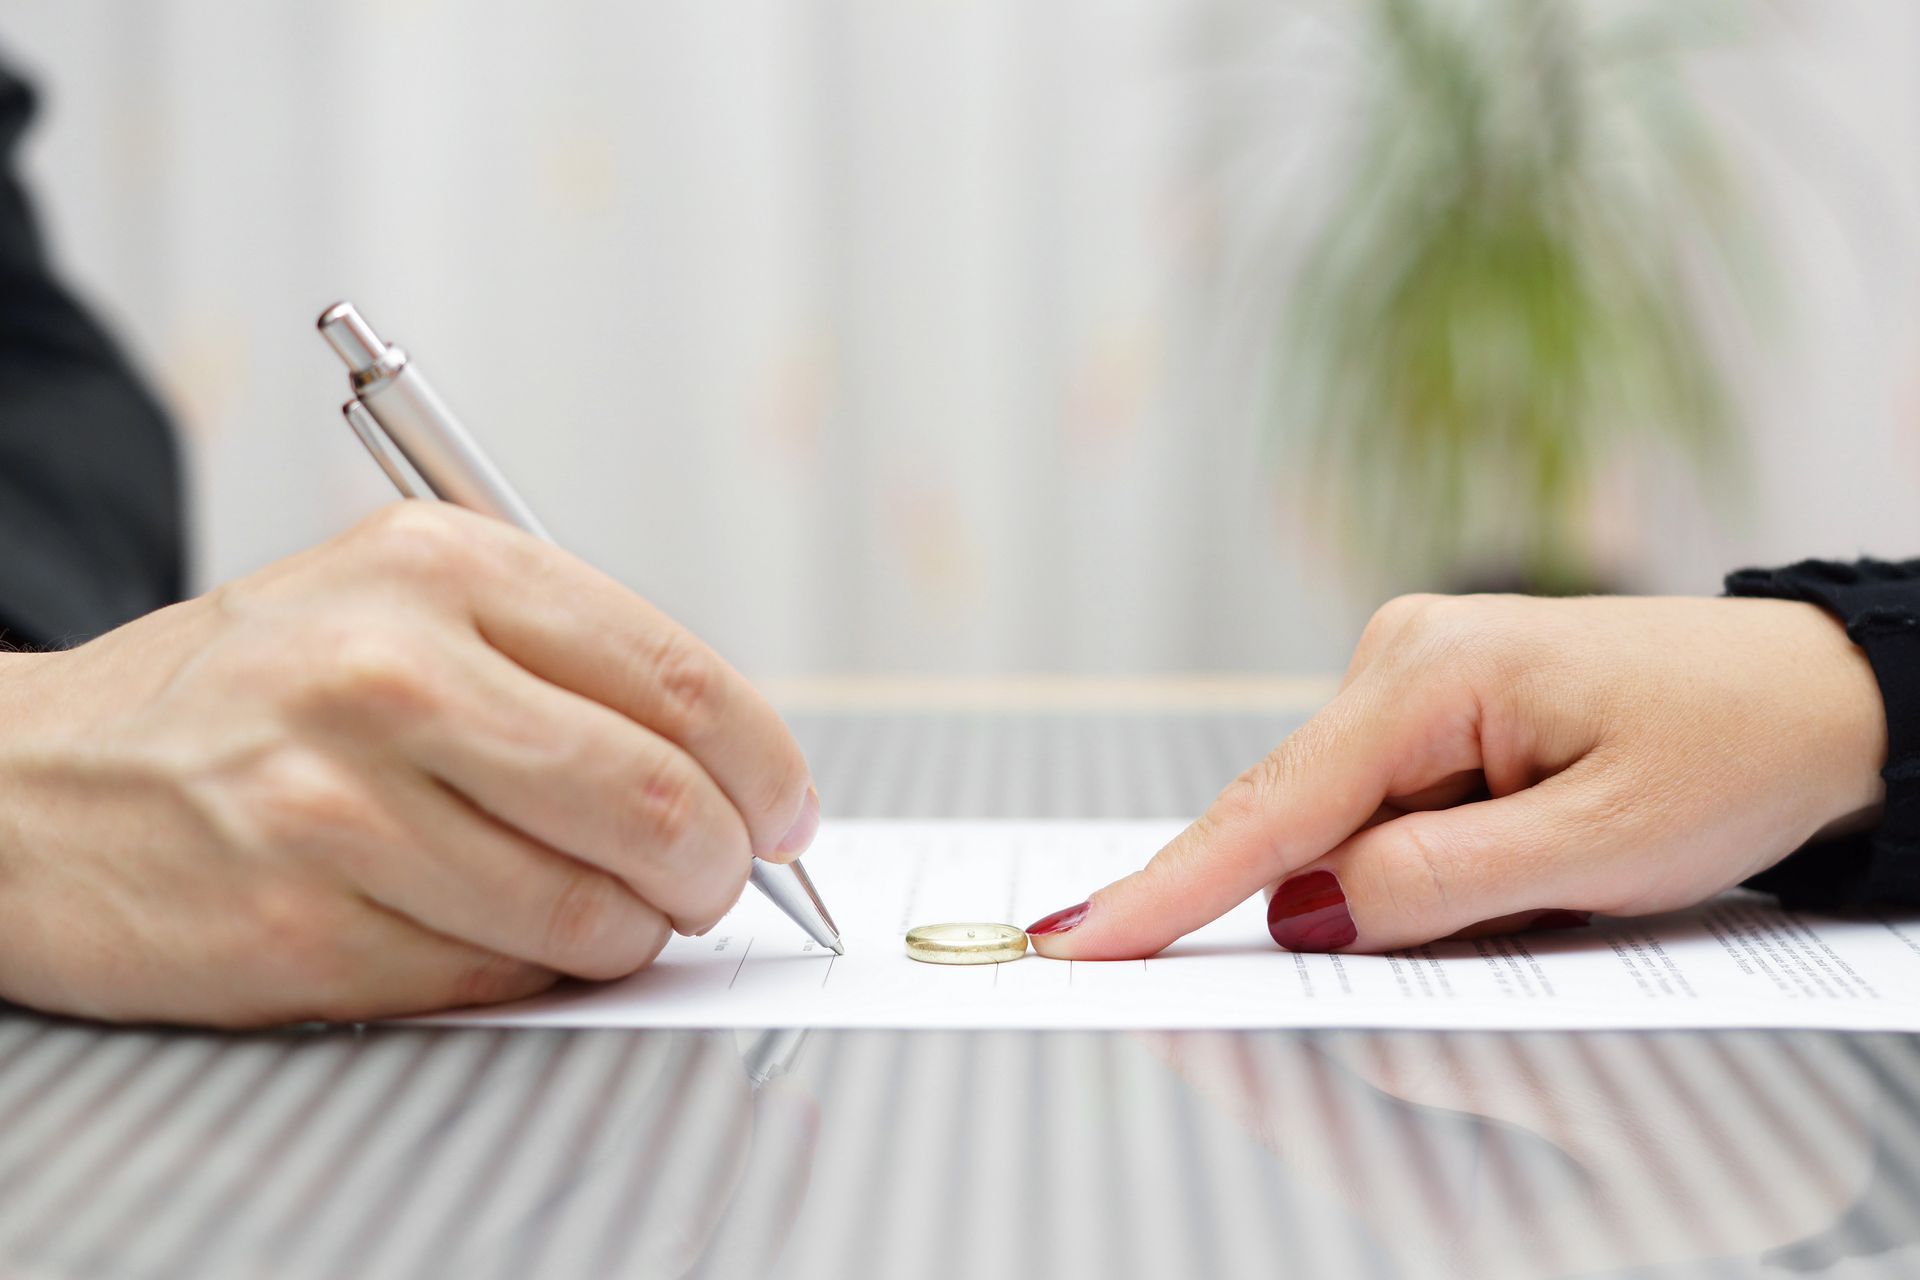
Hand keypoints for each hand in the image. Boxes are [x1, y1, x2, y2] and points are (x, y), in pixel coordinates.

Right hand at [0, 503, 817, 1025]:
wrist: (35, 785)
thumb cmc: (252, 694)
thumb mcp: (401, 602)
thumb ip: (567, 663)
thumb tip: (737, 770)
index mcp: (443, 567)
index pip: (681, 680)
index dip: (769, 767)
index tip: (789, 814)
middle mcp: (392, 671)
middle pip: (659, 801)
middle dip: (722, 866)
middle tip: (716, 882)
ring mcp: (339, 802)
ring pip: (591, 910)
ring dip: (631, 934)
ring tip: (605, 913)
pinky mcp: (297, 922)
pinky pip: (496, 975)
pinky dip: (530, 973)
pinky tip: (492, 931)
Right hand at [1027, 594, 1886, 957]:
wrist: (1822, 695)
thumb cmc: (1735, 747)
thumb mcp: (1604, 848)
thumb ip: (1440, 887)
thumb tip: (1304, 916)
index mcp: (1428, 673)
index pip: (1271, 810)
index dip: (1171, 889)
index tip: (1078, 937)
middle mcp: (1400, 657)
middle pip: (1297, 820)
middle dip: (1323, 906)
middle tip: (1436, 922)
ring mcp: (1412, 678)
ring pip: (1344, 827)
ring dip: (1408, 888)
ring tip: (1557, 869)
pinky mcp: (1435, 712)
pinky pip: (1385, 813)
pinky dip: (1422, 865)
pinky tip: (1527, 857)